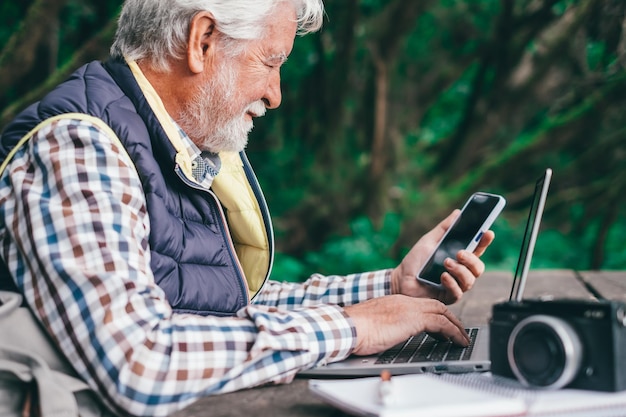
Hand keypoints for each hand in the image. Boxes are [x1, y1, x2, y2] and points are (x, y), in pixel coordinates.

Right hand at [343, 294, 468, 355]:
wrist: (349, 326)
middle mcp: (405, 302)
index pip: (423, 304)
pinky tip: (458, 342)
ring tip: (463, 338)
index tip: (443, 325)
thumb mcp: (374, 324)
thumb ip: (385, 324)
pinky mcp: (413, 320)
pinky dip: (454, 333)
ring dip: (456, 326)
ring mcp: (410, 309)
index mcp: (395, 302)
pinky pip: (442, 324)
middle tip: (459, 330)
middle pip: (437, 305)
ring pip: (443, 313)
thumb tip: (386, 334)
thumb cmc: (354, 328)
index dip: (436, 314)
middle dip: (451, 318)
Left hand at [391, 210, 494, 304]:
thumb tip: (458, 213)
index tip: (488, 232)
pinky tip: (442, 276)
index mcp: (459, 257)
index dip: (485, 241)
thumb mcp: (430, 241)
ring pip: (470, 280)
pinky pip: (457, 292)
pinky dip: (451, 282)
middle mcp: (461, 272)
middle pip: (478, 267)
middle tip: (460, 253)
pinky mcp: (447, 297)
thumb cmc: (416, 260)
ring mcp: (456, 285)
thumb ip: (444, 228)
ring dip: (459, 270)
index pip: (477, 249)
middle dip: (472, 259)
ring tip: (446, 262)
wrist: (400, 278)